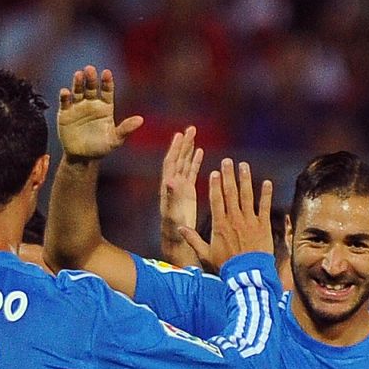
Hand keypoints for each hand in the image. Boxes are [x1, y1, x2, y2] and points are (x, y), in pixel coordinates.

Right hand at [56, 66, 143, 161]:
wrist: (83, 158)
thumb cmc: (101, 148)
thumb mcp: (115, 140)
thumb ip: (126, 129)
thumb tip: (141, 120)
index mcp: (105, 107)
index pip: (107, 91)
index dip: (107, 82)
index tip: (107, 73)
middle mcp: (91, 103)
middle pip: (91, 87)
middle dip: (91, 78)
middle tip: (90, 69)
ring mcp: (78, 106)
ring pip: (78, 91)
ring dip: (78, 83)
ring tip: (78, 74)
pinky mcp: (65, 112)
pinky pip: (65, 102)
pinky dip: (65, 96)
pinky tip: (66, 92)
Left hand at [159, 126, 204, 264]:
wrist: (177, 239)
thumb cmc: (173, 229)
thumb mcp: (172, 212)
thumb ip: (171, 196)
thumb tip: (170, 179)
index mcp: (168, 187)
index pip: (171, 163)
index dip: (175, 149)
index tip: (180, 135)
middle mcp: (173, 183)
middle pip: (178, 159)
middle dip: (183, 144)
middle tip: (190, 129)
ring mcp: (181, 186)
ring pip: (185, 163)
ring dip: (189, 148)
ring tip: (194, 133)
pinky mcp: (188, 191)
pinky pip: (191, 172)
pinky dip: (195, 161)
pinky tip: (200, 151)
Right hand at [178, 159, 274, 270]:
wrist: (247, 274)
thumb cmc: (226, 266)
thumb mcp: (205, 254)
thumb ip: (193, 239)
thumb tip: (179, 229)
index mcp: (220, 224)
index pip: (216, 199)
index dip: (215, 185)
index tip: (214, 172)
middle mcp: (234, 219)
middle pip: (231, 193)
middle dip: (229, 175)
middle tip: (228, 161)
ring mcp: (249, 221)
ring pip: (247, 196)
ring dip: (245, 179)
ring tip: (244, 166)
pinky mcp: (263, 226)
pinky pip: (264, 207)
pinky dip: (266, 194)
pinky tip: (267, 182)